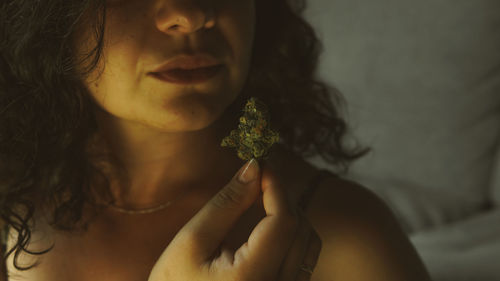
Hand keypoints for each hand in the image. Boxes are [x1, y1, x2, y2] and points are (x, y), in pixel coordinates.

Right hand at [147, 158, 321, 280]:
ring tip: (262, 202)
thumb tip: (253, 167)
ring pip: (308, 245)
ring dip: (290, 216)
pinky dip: (290, 236)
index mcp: (253, 278)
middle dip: (283, 198)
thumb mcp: (191, 243)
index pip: (284, 221)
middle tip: (260, 180)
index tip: (262, 165)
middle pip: (302, 230)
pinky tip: (265, 229)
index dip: (277, 187)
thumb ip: (226, 204)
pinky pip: (302, 260)